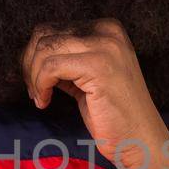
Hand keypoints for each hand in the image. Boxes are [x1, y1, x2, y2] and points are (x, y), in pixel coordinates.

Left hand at [20, 18, 168, 168]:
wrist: (139, 139)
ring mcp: (104, 46)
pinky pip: (50, 67)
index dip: (35, 56)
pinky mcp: (97, 65)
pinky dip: (40, 86)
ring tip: (41, 97)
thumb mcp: (87, 77)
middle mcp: (107, 31)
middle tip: (34, 91)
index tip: (36, 82)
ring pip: (44, 49)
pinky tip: (45, 102)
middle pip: (45, 35)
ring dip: (33, 76)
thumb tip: (31, 55)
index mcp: (106, 29)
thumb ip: (67, 61)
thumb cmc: (112, 115)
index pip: (53, 29)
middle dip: (29, 64)